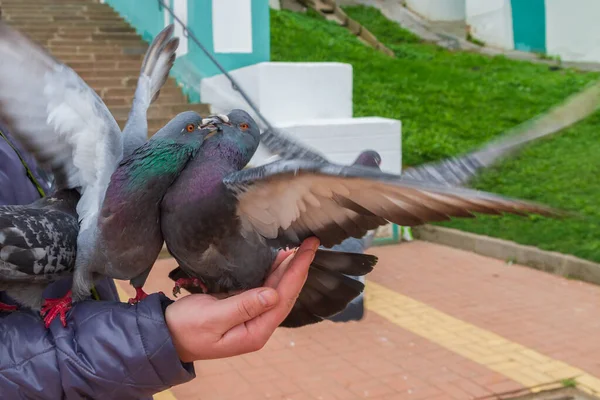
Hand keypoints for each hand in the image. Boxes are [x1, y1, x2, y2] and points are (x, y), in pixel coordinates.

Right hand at [165, 237, 319, 361]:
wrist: (165, 336)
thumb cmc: (184, 329)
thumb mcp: (212, 317)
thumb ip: (244, 306)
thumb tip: (273, 294)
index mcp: (255, 331)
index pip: (284, 298)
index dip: (297, 272)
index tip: (308, 251)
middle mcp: (259, 325)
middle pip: (286, 293)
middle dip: (299, 267)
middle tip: (311, 243)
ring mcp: (252, 317)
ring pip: (277, 289)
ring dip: (288, 268)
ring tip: (300, 247)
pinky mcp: (243, 308)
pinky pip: (264, 287)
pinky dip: (273, 272)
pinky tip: (279, 259)